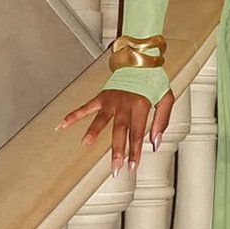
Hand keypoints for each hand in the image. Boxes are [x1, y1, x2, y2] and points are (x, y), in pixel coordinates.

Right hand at [57, 88, 174, 174]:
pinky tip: (63, 124)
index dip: (135, 151)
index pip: (137, 133)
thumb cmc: (154, 80)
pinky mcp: (102, 97)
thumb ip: (162, 121)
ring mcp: (111, 100)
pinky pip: (86, 107)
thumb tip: (155, 142)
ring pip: (101, 119)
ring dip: (92, 131)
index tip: (132, 167)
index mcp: (141, 104)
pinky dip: (73, 115)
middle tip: (115, 168)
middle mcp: (124, 103)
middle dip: (117, 151)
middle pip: (119, 131)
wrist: (140, 60)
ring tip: (85, 144)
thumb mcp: (166, 98)